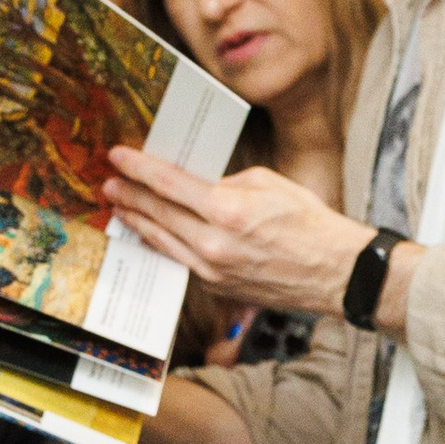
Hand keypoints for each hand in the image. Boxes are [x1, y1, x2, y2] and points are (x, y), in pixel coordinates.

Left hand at [104, 151, 374, 316]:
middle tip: (110, 182)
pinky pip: (180, 260)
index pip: (168, 184)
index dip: (138, 168)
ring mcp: (212, 270)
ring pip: (162, 242)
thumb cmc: (308, 222)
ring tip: (120, 208)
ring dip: (138, 222)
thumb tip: (197, 186)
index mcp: (227, 210)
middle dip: (130, 195)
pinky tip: (151, 234)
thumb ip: (225, 183)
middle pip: (158, 214)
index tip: (118, 157)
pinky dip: (162, 244)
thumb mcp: (267, 183)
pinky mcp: (217, 286)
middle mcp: (213, 243)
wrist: (333, 271)